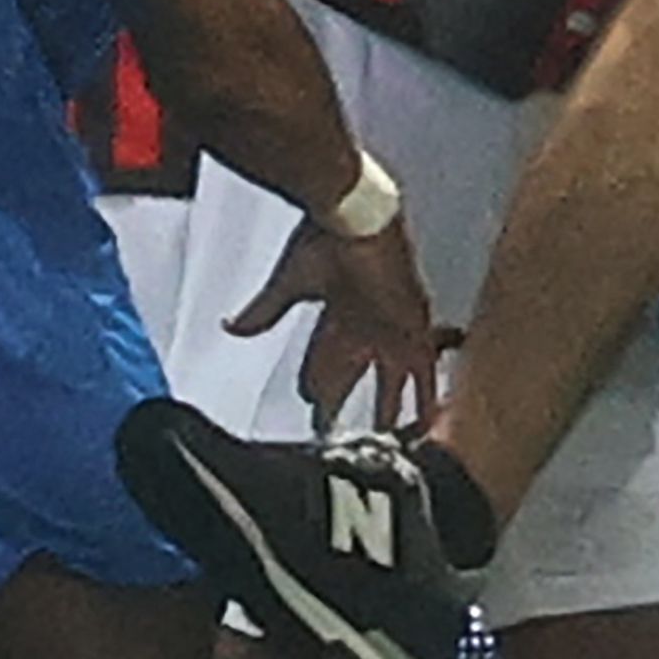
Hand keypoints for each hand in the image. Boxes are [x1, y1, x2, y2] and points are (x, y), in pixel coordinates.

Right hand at [228, 215, 443, 432]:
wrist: (358, 217)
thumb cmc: (326, 238)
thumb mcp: (288, 284)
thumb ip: (264, 312)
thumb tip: (230, 328)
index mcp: (336, 317)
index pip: (325, 365)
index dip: (319, 391)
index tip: (314, 413)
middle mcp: (364, 328)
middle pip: (359, 380)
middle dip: (351, 405)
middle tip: (352, 437)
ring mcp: (391, 330)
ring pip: (395, 383)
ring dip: (394, 411)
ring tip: (398, 441)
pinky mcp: (414, 328)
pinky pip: (425, 374)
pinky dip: (426, 399)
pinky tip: (429, 423)